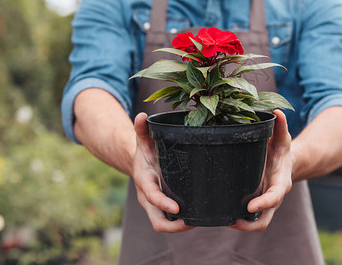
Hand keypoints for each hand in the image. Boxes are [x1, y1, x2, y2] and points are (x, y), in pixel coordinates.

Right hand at [132, 112, 193, 232]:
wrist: (139, 162)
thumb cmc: (145, 150)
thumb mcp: (143, 139)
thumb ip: (142, 129)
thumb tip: (142, 115)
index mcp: (144, 181)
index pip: (152, 197)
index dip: (164, 204)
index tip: (178, 209)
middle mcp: (149, 198)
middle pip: (158, 223)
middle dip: (175, 227)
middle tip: (194, 222)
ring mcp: (157, 206)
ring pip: (166, 225)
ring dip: (182, 227)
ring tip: (202, 220)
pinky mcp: (165, 207)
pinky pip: (173, 221)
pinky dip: (184, 222)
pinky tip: (201, 215)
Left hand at [230, 109, 292, 231]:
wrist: (283, 161)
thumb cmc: (280, 149)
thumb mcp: (282, 137)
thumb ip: (281, 126)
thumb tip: (277, 112)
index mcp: (280, 182)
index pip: (274, 197)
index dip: (264, 203)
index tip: (250, 207)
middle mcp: (272, 197)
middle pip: (264, 221)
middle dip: (248, 225)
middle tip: (230, 221)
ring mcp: (263, 204)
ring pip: (255, 224)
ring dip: (239, 225)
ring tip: (221, 219)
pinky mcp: (254, 204)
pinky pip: (247, 218)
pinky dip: (235, 218)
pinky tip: (219, 212)